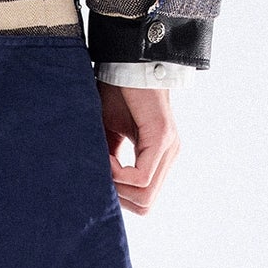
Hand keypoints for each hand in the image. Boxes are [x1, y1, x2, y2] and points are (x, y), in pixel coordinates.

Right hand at [100, 81, 180, 214]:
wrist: (127, 63)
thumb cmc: (117, 94)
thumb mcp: (109, 135)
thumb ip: (109, 161)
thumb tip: (98, 187)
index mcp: (158, 157)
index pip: (144, 199)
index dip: (119, 197)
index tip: (100, 177)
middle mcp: (168, 156)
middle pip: (146, 204)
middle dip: (118, 198)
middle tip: (100, 175)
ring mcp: (168, 148)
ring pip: (146, 195)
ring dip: (117, 186)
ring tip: (102, 163)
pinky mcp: (162, 138)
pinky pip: (141, 176)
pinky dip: (119, 174)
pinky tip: (107, 157)